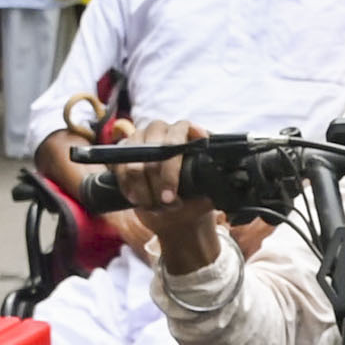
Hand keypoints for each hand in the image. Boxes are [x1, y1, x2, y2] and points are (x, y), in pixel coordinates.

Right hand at [115, 117, 229, 272]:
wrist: (175, 214)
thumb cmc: (195, 200)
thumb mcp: (210, 192)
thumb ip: (215, 183)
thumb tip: (226, 179)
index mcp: (187, 133)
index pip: (183, 130)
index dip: (178, 160)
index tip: (179, 181)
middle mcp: (163, 130)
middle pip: (156, 148)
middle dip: (162, 179)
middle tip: (167, 202)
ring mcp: (140, 139)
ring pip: (135, 160)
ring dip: (143, 187)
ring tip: (153, 204)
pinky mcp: (122, 153)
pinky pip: (119, 167)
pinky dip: (127, 186)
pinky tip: (136, 198)